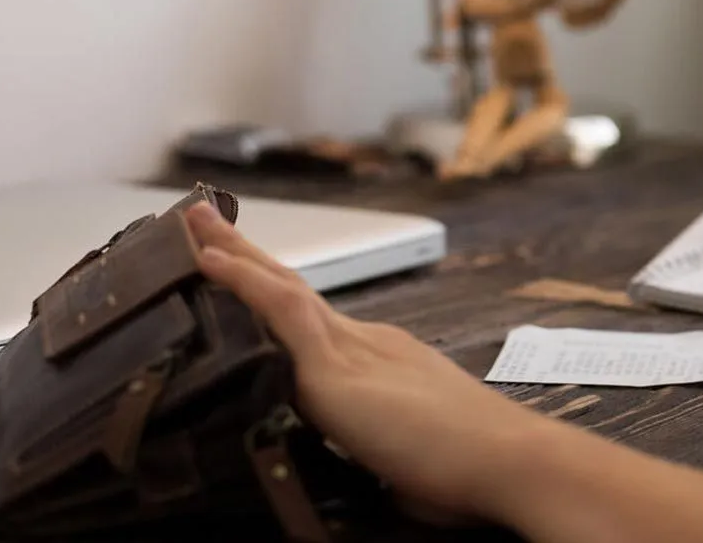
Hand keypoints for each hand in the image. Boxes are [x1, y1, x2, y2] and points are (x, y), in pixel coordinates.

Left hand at [183, 203, 540, 526]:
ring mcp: (353, 350)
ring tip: (196, 223)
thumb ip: (386, 455)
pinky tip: (210, 259)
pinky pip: (280, 310)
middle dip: (250, 258)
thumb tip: (386, 480)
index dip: (276, 296)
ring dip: (236, 255)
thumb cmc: (470, 470)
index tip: (247, 275)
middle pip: (295, 292)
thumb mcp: (411, 459)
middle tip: (207, 221)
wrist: (507, 461)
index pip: (317, 324)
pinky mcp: (336, 369)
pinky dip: (242, 281)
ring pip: (281, 290)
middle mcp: (370, 344)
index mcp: (386, 364)